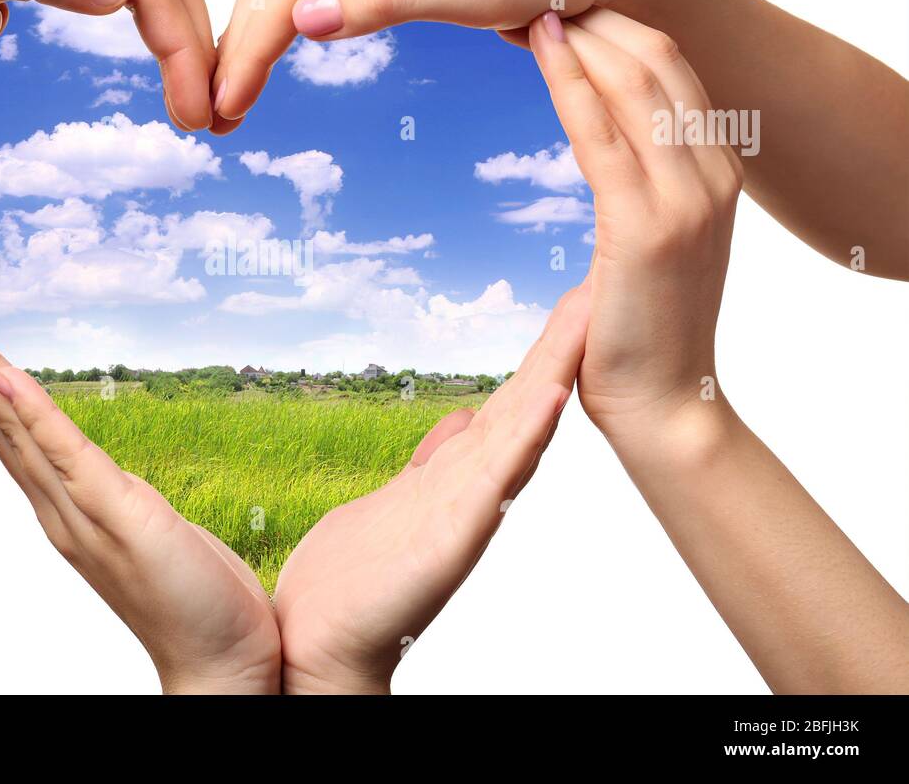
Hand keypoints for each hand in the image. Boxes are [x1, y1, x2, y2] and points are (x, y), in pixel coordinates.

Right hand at [0, 307, 280, 693]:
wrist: (221, 662)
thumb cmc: (190, 601)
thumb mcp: (141, 533)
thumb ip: (112, 502)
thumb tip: (96, 477)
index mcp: (68, 514)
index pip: (16, 440)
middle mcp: (62, 514)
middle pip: (3, 431)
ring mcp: (84, 517)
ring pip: (23, 435)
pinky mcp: (119, 517)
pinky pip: (68, 457)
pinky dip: (33, 415)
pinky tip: (5, 378)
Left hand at [274, 283, 589, 692]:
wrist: (322, 644)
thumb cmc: (357, 580)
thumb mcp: (400, 498)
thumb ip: (436, 461)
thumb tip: (459, 422)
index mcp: (457, 475)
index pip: (509, 401)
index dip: (544, 352)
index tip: (576, 300)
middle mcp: (471, 488)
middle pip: (525, 402)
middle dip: (562, 344)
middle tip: (604, 282)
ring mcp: (465, 510)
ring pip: (520, 428)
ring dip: (555, 370)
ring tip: (590, 316)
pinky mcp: (451, 538)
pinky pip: (495, 477)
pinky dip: (525, 434)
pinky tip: (551, 396)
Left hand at [528, 8, 742, 448]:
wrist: (663, 408)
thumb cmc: (642, 331)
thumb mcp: (653, 243)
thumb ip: (640, 192)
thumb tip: (605, 161)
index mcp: (717, 173)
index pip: (673, 73)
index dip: (621, 28)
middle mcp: (714, 173)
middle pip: (660, 60)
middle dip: (602, 14)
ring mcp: (687, 198)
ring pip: (637, 83)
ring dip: (583, 32)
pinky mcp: (646, 226)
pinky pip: (602, 133)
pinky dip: (569, 80)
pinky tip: (541, 44)